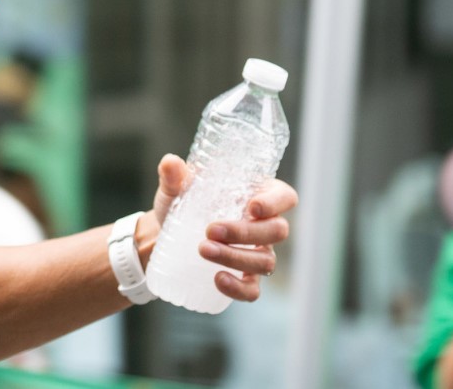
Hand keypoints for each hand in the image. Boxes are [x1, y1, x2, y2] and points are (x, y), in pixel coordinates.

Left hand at [142, 154, 296, 301]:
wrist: (166, 234)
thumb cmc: (183, 203)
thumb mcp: (177, 188)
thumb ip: (174, 176)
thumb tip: (170, 163)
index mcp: (259, 195)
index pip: (285, 197)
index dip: (276, 203)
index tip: (251, 207)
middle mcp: (265, 225)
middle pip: (277, 231)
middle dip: (245, 233)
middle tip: (210, 230)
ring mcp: (258, 253)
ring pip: (265, 261)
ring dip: (236, 257)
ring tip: (203, 250)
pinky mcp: (244, 277)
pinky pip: (253, 289)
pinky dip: (239, 288)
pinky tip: (218, 279)